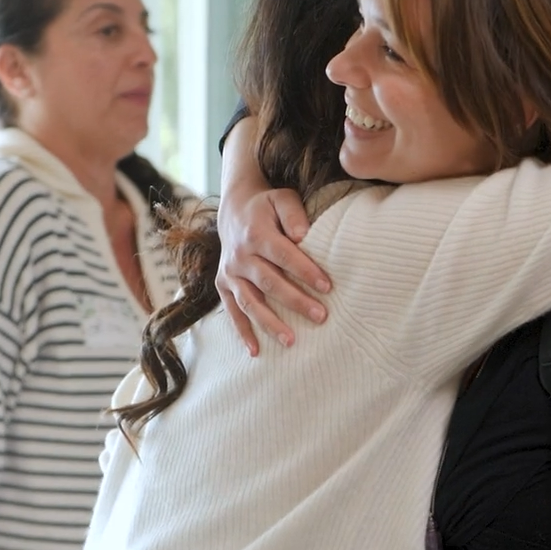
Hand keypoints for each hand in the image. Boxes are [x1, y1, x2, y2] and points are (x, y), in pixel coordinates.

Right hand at [215, 118, 330, 354]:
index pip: (285, 255)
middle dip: (295, 301)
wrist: (234, 210)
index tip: (328, 287)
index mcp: (256, 234)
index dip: (305, 271)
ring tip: (292, 341)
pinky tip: (256, 351)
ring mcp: (229, 273)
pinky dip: (243, 331)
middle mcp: (239, 256)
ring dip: (270, 323)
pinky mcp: (222, 285)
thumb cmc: (267, 206)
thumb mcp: (282, 198)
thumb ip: (294, 214)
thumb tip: (304, 235)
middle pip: (269, 282)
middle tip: (320, 317)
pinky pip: (232, 311)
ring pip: (250, 302)